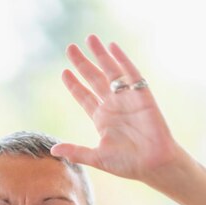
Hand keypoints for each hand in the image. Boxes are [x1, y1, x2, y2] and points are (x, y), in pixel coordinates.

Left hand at [51, 34, 179, 181]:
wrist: (153, 164)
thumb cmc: (127, 164)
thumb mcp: (97, 157)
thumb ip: (76, 151)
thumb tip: (52, 150)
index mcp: (101, 119)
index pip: (84, 97)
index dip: (74, 85)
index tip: (64, 72)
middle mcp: (112, 106)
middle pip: (94, 79)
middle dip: (82, 64)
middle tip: (70, 48)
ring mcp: (127, 100)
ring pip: (111, 72)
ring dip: (101, 56)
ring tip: (90, 39)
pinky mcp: (142, 96)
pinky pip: (131, 75)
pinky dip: (122, 61)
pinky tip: (113, 47)